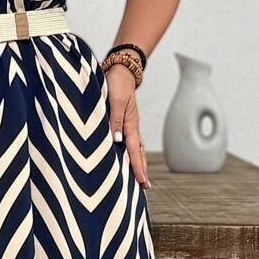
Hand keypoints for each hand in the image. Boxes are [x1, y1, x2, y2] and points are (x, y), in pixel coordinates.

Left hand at [104, 64, 148, 189]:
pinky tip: (126, 161)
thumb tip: (116, 141)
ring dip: (137, 164)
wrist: (120, 70)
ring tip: (139, 179)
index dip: (137, 166)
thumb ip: (114, 120)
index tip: (141, 181)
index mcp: (130, 124)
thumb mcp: (114, 100)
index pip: (134, 150)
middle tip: (145, 188)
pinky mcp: (122, 122)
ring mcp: (127, 125)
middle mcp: (130, 127)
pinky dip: (129, 154)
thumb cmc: (115, 83)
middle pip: (138, 153)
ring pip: (134, 149)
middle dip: (142, 170)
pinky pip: (127, 142)